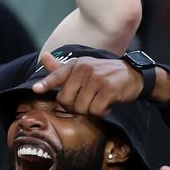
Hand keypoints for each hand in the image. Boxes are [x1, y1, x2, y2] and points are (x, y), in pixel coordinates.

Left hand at [28, 48, 152, 114]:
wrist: (133, 75)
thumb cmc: (102, 75)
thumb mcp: (81, 68)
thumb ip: (60, 69)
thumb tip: (43, 57)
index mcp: (75, 65)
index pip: (57, 75)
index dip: (46, 84)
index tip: (36, 89)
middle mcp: (84, 69)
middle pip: (66, 100)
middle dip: (74, 107)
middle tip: (86, 101)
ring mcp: (97, 78)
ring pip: (81, 108)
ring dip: (90, 111)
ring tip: (98, 101)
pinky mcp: (109, 88)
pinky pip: (96, 110)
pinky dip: (101, 112)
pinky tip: (107, 104)